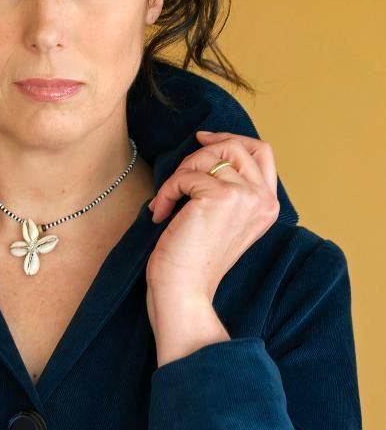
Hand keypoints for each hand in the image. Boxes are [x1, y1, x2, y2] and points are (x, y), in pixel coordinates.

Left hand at [146, 128, 279, 306]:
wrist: (183, 291)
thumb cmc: (194, 260)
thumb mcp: (222, 219)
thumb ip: (229, 188)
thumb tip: (209, 146)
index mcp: (268, 206)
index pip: (262, 152)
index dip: (231, 138)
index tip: (203, 139)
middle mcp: (263, 199)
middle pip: (235, 146)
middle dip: (198, 156)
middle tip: (177, 182)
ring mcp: (245, 196)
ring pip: (207, 157)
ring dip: (179, 175)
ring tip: (167, 202)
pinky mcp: (220, 197)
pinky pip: (185, 176)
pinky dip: (166, 191)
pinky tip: (160, 214)